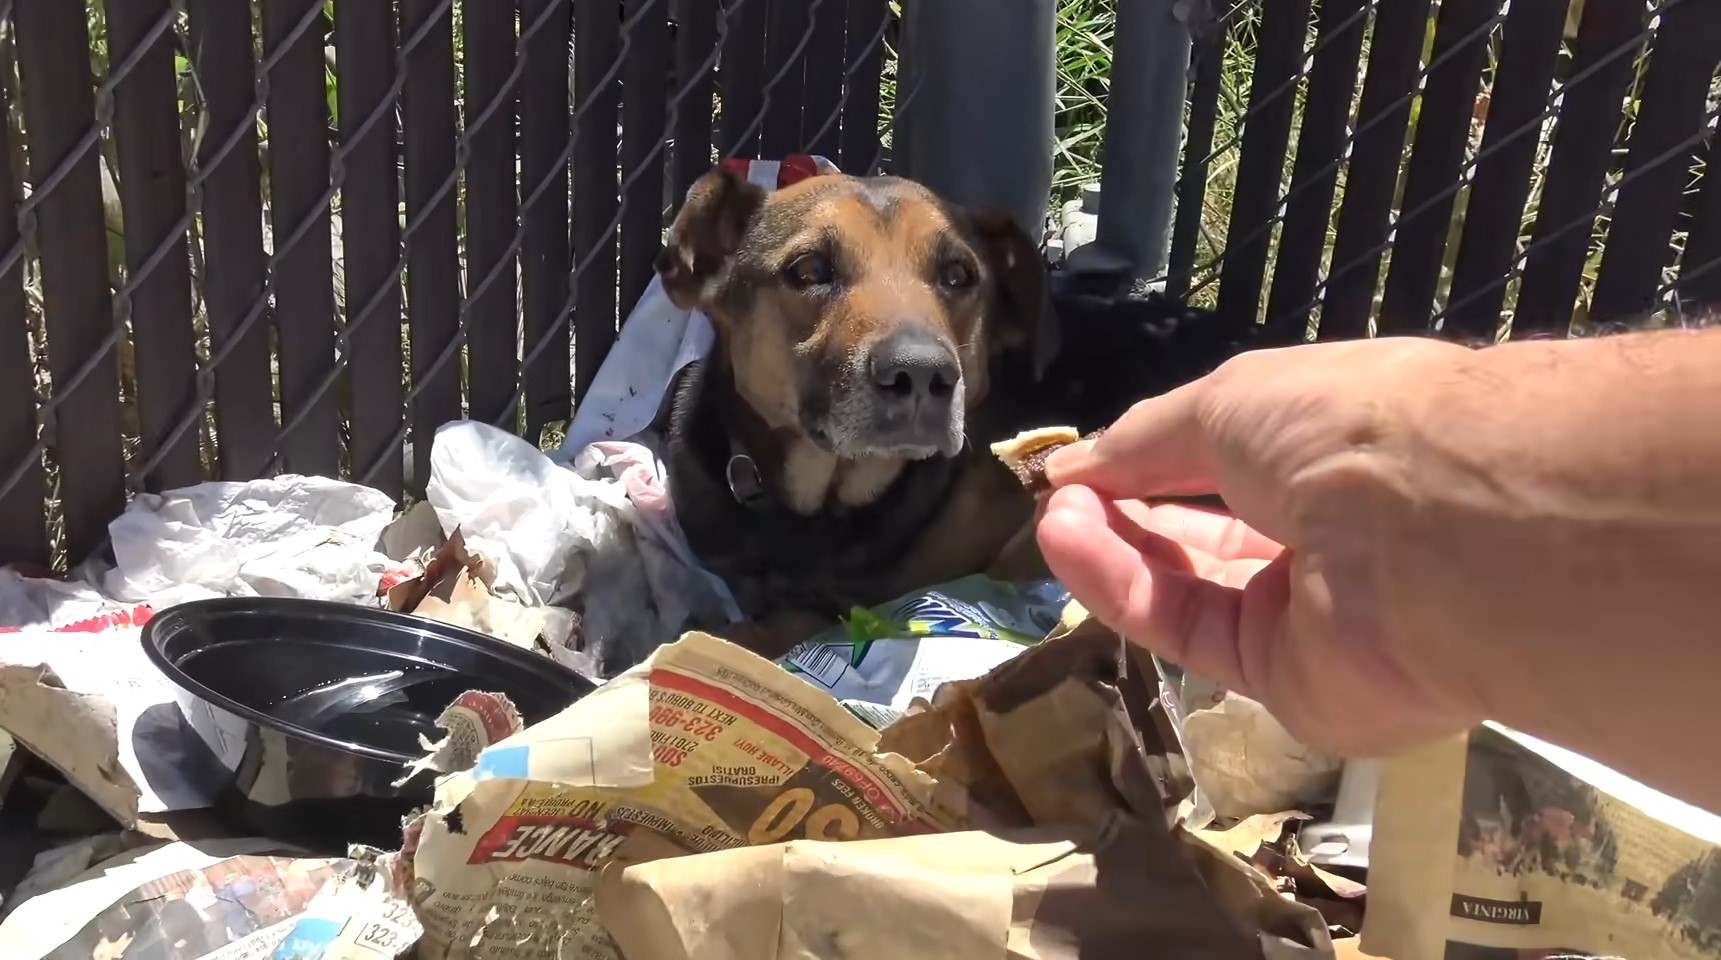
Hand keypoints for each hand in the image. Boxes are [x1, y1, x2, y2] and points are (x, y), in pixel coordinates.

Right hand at [1035, 338, 1484, 755]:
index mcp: (1334, 453)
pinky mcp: (1286, 683)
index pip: (1231, 463)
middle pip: (1207, 530)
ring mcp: (1309, 616)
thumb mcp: (1230, 400)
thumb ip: (1145, 440)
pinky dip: (1124, 588)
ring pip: (1191, 584)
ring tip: (1054, 519)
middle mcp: (1328, 535)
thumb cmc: (1340, 432)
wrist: (1431, 534)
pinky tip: (1070, 546)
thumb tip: (1072, 466)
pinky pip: (1190, 630)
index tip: (1079, 466)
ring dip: (1115, 546)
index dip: (1152, 462)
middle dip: (1128, 506)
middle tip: (1061, 495)